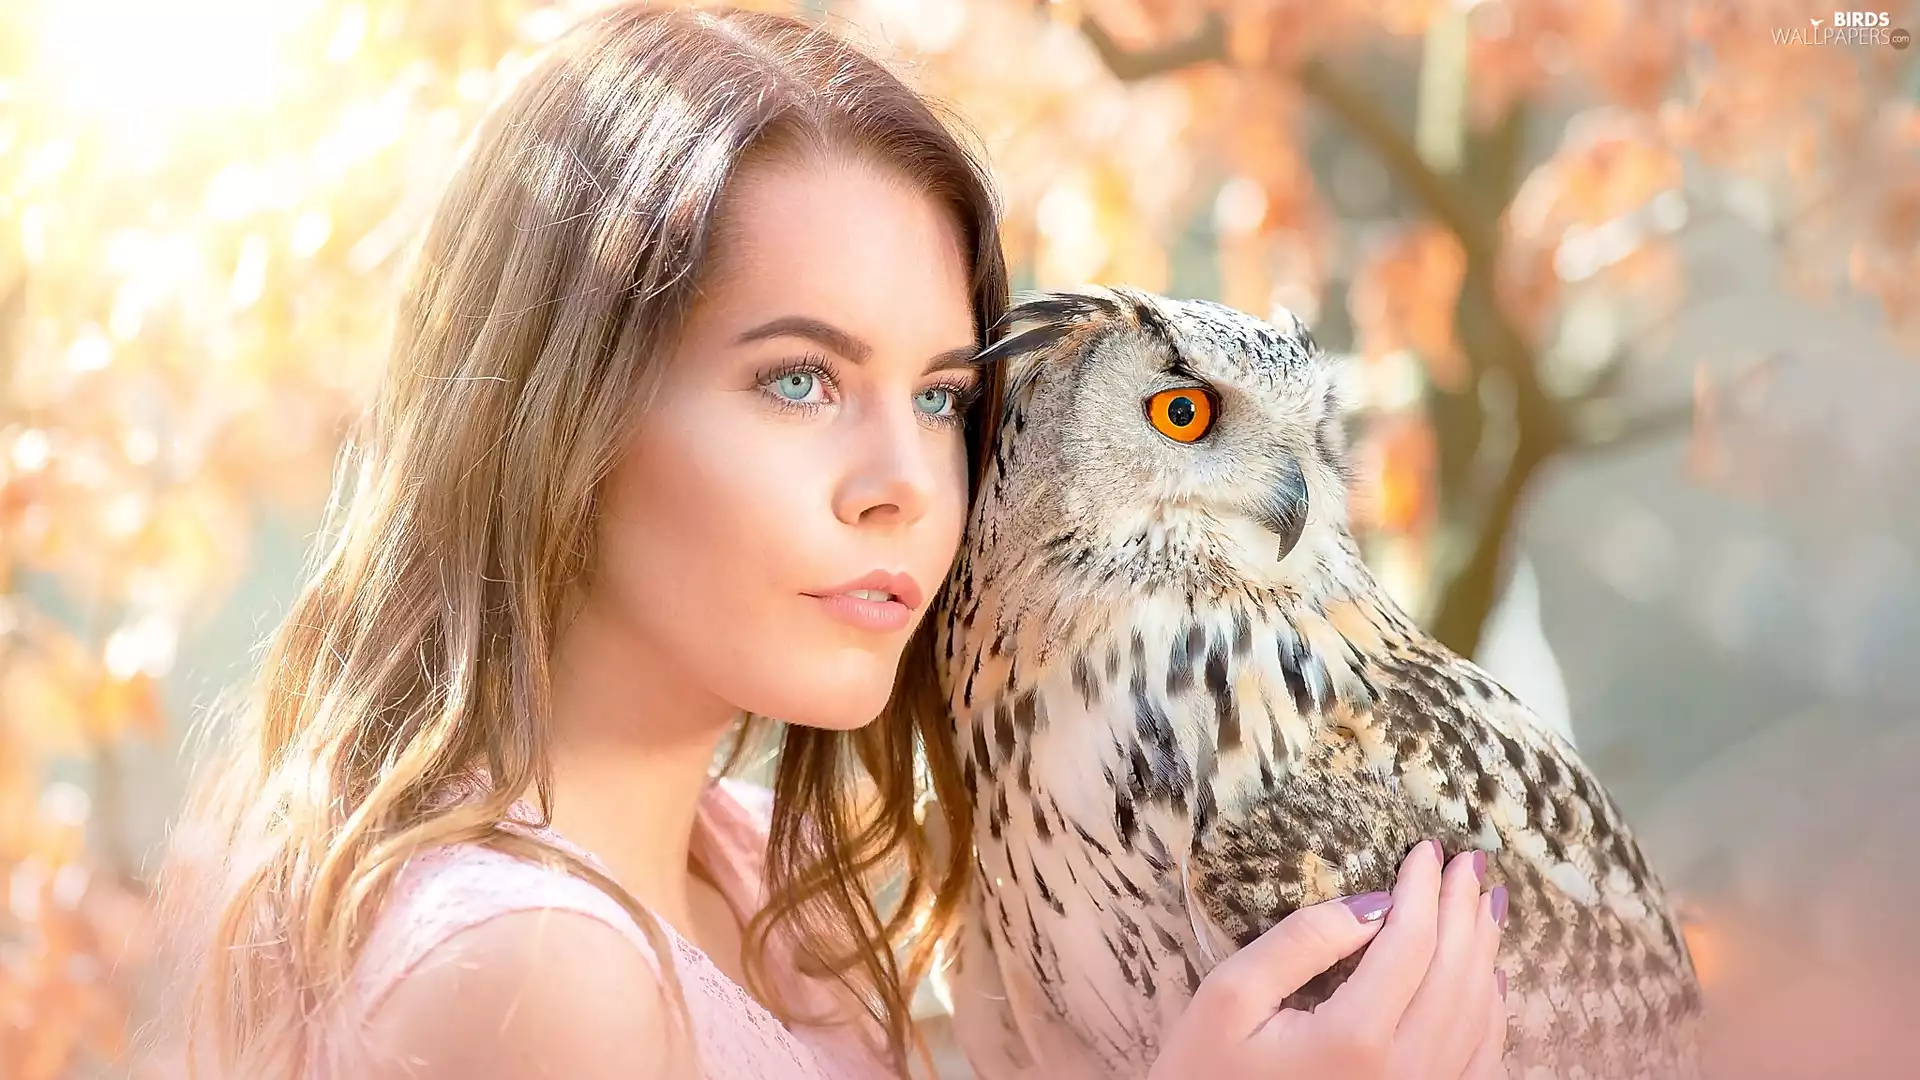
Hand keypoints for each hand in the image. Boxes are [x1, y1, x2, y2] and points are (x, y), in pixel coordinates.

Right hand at [1148, 840, 1508, 1079]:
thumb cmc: (1206, 1072)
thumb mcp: (1230, 997)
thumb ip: (1302, 942)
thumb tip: (1372, 903)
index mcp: (1355, 1038)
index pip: (1409, 944)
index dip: (1422, 890)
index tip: (1426, 849)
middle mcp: (1404, 1072)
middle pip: (1454, 975)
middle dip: (1463, 911)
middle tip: (1469, 863)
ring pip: (1476, 1016)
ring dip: (1483, 952)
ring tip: (1483, 904)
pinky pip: (1477, 1061)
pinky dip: (1490, 1012)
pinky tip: (1489, 979)